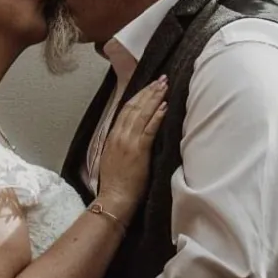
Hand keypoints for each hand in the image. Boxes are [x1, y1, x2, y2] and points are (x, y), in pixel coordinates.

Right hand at [95, 76, 167, 220]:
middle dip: (149, 91)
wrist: (114, 199)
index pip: (126, 109)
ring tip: (164, 86)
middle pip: (135, 106)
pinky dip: (156, 116)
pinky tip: (164, 106)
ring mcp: (128, 142)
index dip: (139, 95)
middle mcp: (119, 135)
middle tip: (161, 79)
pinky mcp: (138, 150)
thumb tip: (132, 132)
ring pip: (142, 114)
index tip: (149, 85)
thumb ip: (121, 142)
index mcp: (112, 136)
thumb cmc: (116, 183)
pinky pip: (149, 129)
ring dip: (154, 98)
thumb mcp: (113, 157)